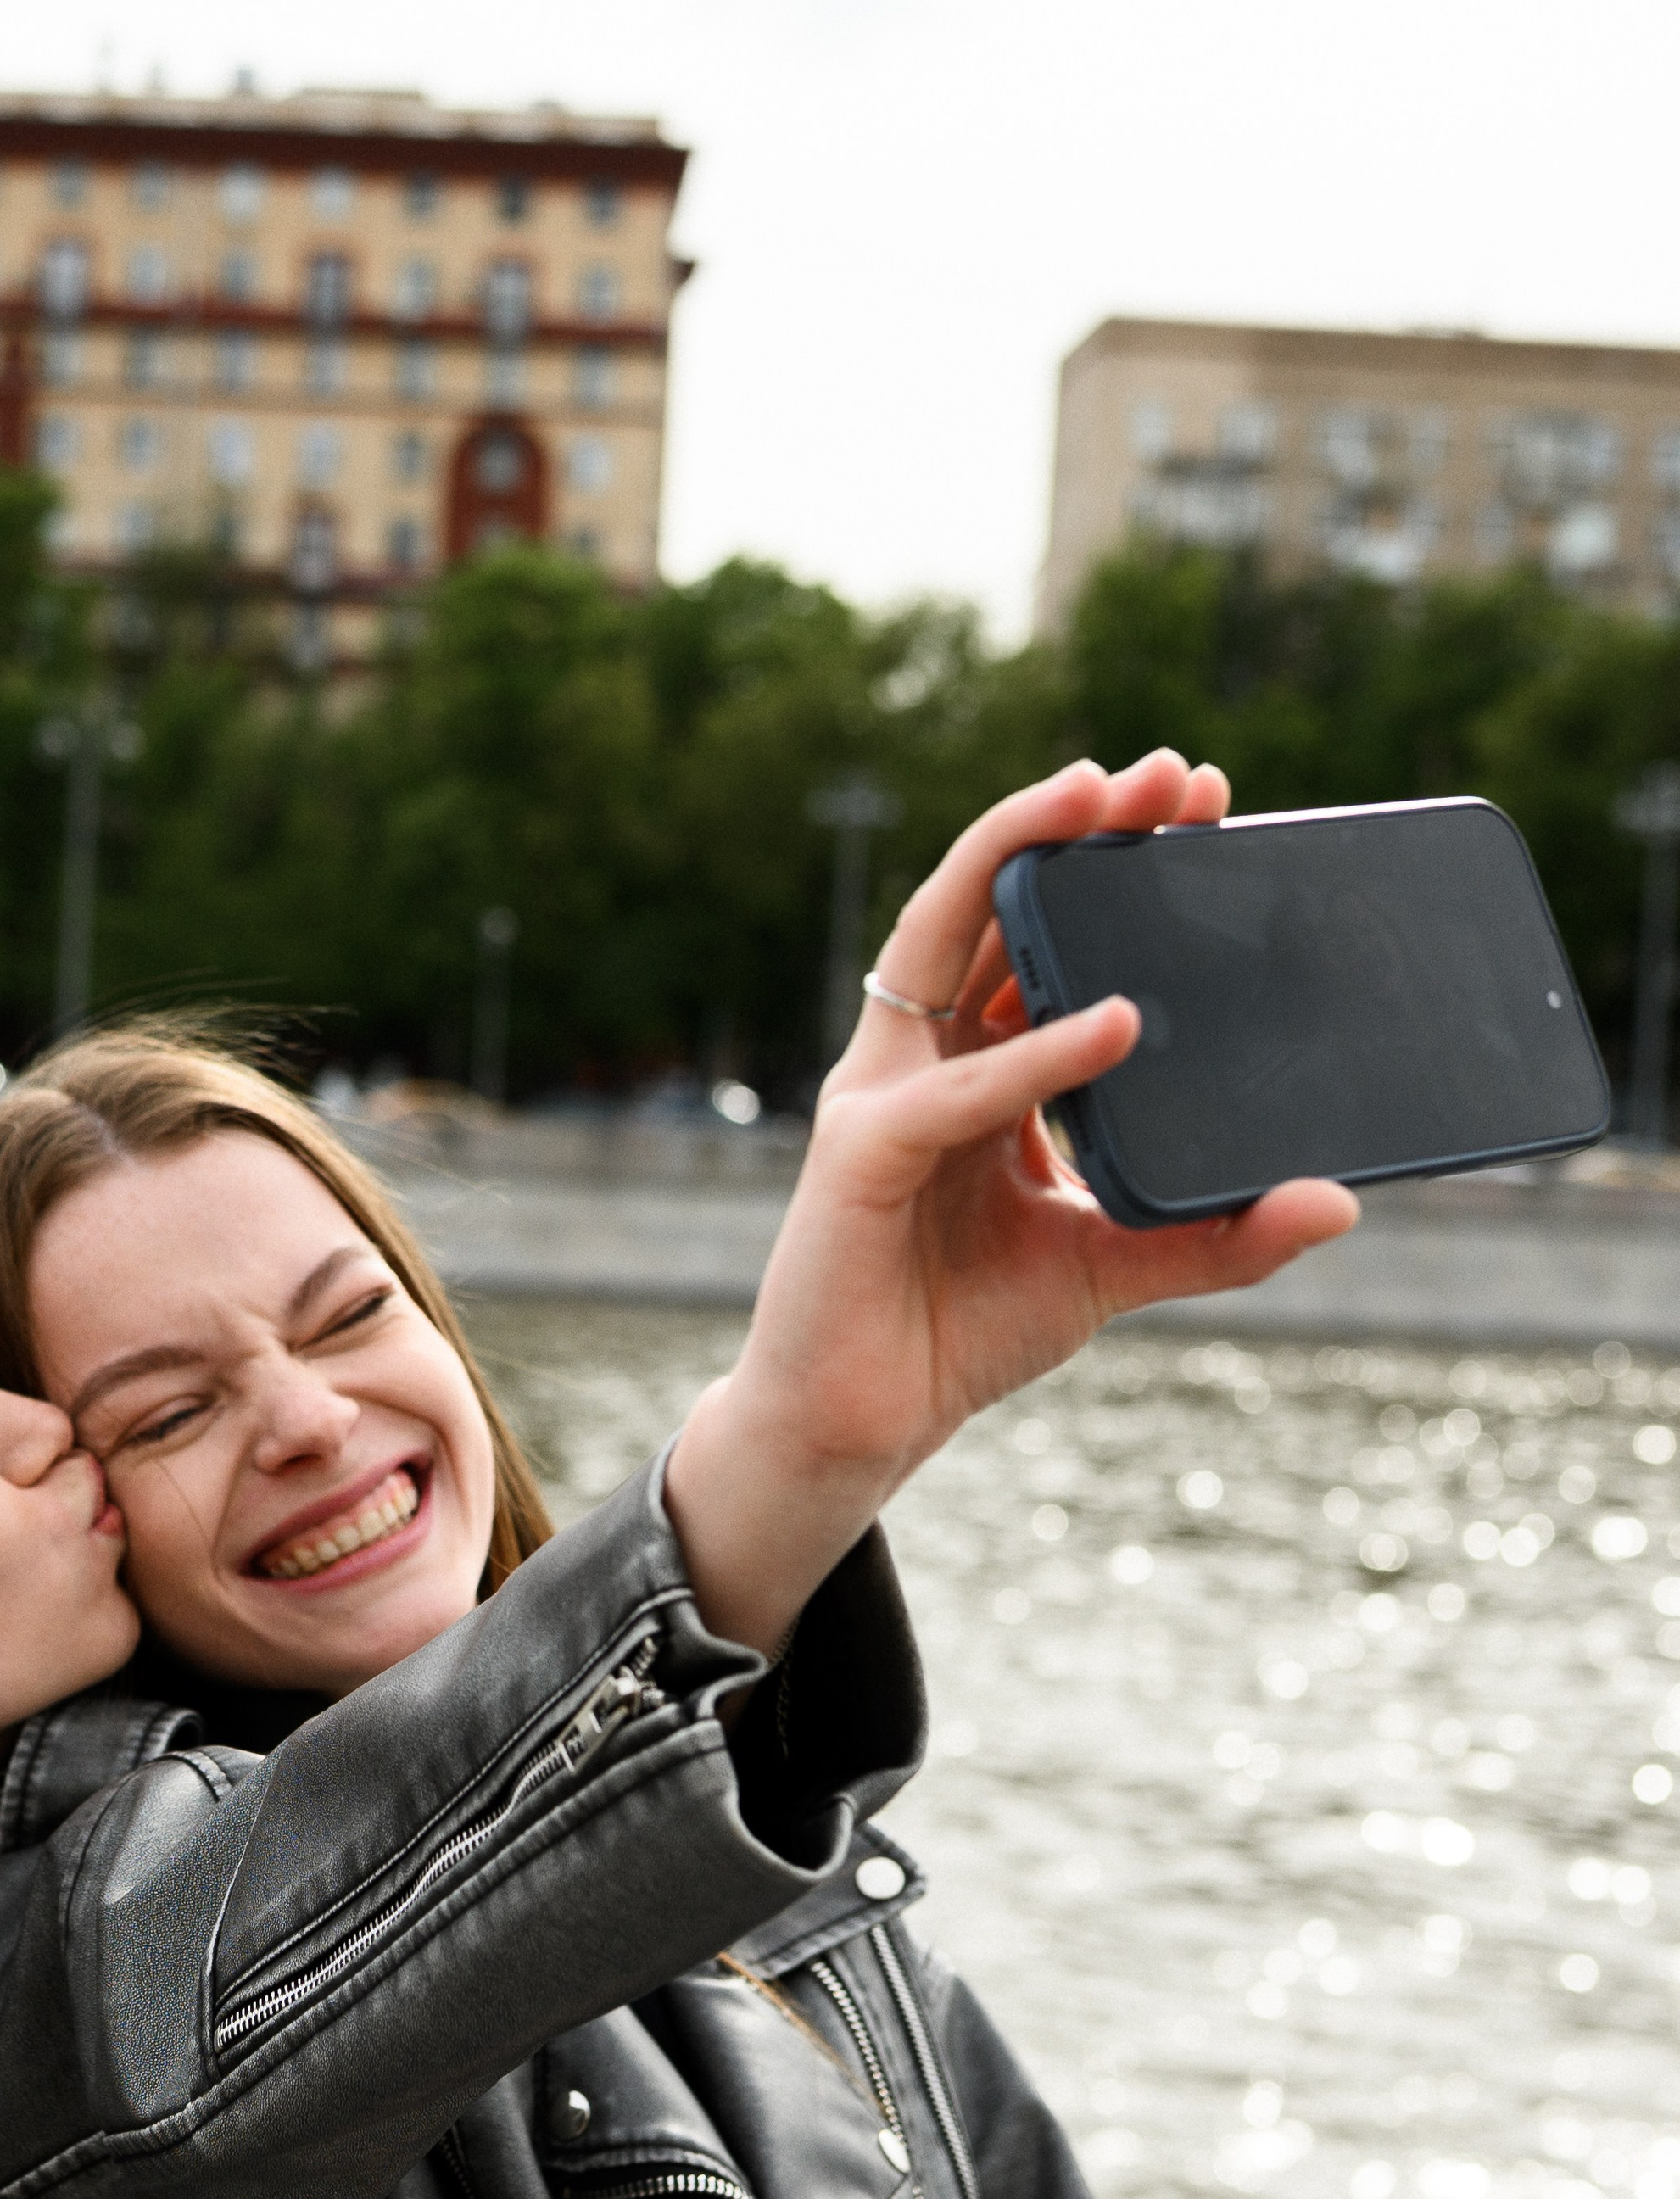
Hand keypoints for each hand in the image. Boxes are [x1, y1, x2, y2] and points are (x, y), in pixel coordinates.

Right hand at [664, 750, 1360, 1653]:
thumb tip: (1338, 1201)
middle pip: (993, 905)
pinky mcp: (862, 1152)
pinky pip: (961, 1091)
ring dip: (1025, 863)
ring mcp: (884, 1093)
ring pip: (947, 943)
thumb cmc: (961, 1330)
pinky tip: (1117, 1022)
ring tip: (1111, 807)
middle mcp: (923, 1056)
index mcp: (975, 1066)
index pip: (1041, 935)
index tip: (1207, 810)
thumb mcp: (1114, 1267)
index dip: (1112, 865)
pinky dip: (1039, 1054)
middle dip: (1075, 826)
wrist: (861, 1425)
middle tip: (1173, 773)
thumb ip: (1216, 1237)